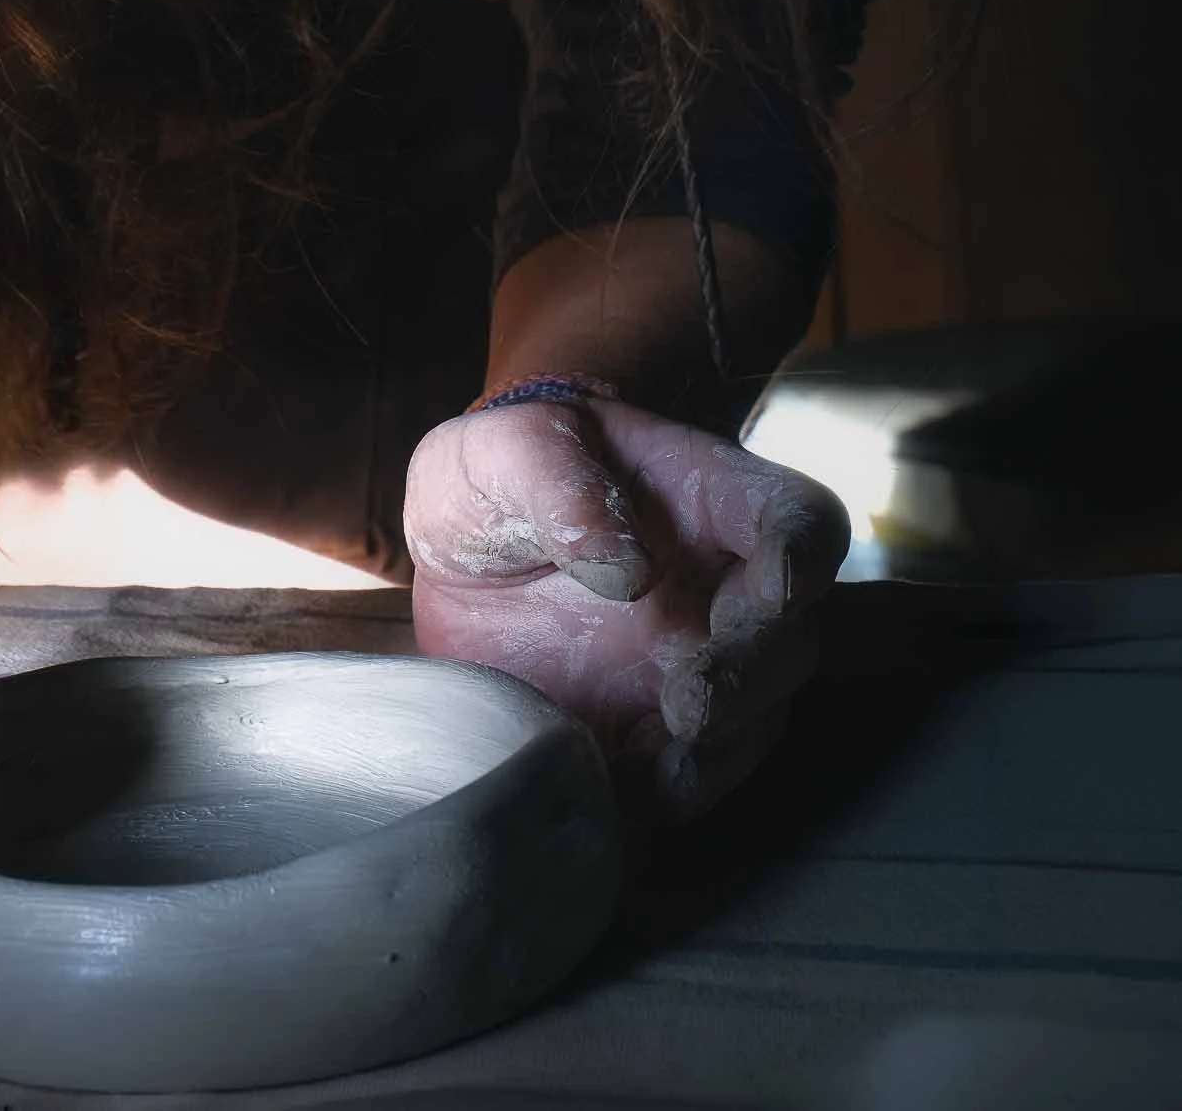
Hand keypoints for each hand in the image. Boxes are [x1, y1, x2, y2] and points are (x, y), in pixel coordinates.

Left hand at [405, 394, 848, 816]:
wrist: (448, 555)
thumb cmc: (496, 473)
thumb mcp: (510, 447)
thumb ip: (564, 487)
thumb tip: (627, 568)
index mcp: (709, 497)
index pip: (799, 521)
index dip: (802, 558)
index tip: (769, 592)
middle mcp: (723, 589)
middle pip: (791, 637)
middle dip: (753, 676)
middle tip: (691, 702)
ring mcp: (693, 665)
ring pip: (755, 719)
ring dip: (720, 750)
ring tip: (661, 770)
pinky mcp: (647, 732)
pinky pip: (685, 776)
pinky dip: (664, 796)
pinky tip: (623, 802)